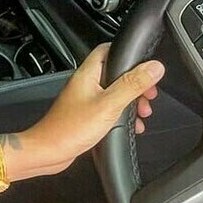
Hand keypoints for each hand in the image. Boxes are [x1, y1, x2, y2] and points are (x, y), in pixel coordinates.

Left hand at [17, 44, 163, 176]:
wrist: (49, 152)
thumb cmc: (69, 129)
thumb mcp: (109, 105)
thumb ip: (132, 85)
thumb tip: (154, 68)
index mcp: (88, 74)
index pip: (109, 49)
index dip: (128, 54)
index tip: (146, 64)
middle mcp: (86, 84)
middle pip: (117, 74)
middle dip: (136, 83)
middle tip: (149, 94)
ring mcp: (86, 100)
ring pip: (115, 93)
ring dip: (132, 101)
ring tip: (143, 112)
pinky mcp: (86, 115)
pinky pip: (110, 109)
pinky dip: (123, 115)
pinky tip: (131, 125)